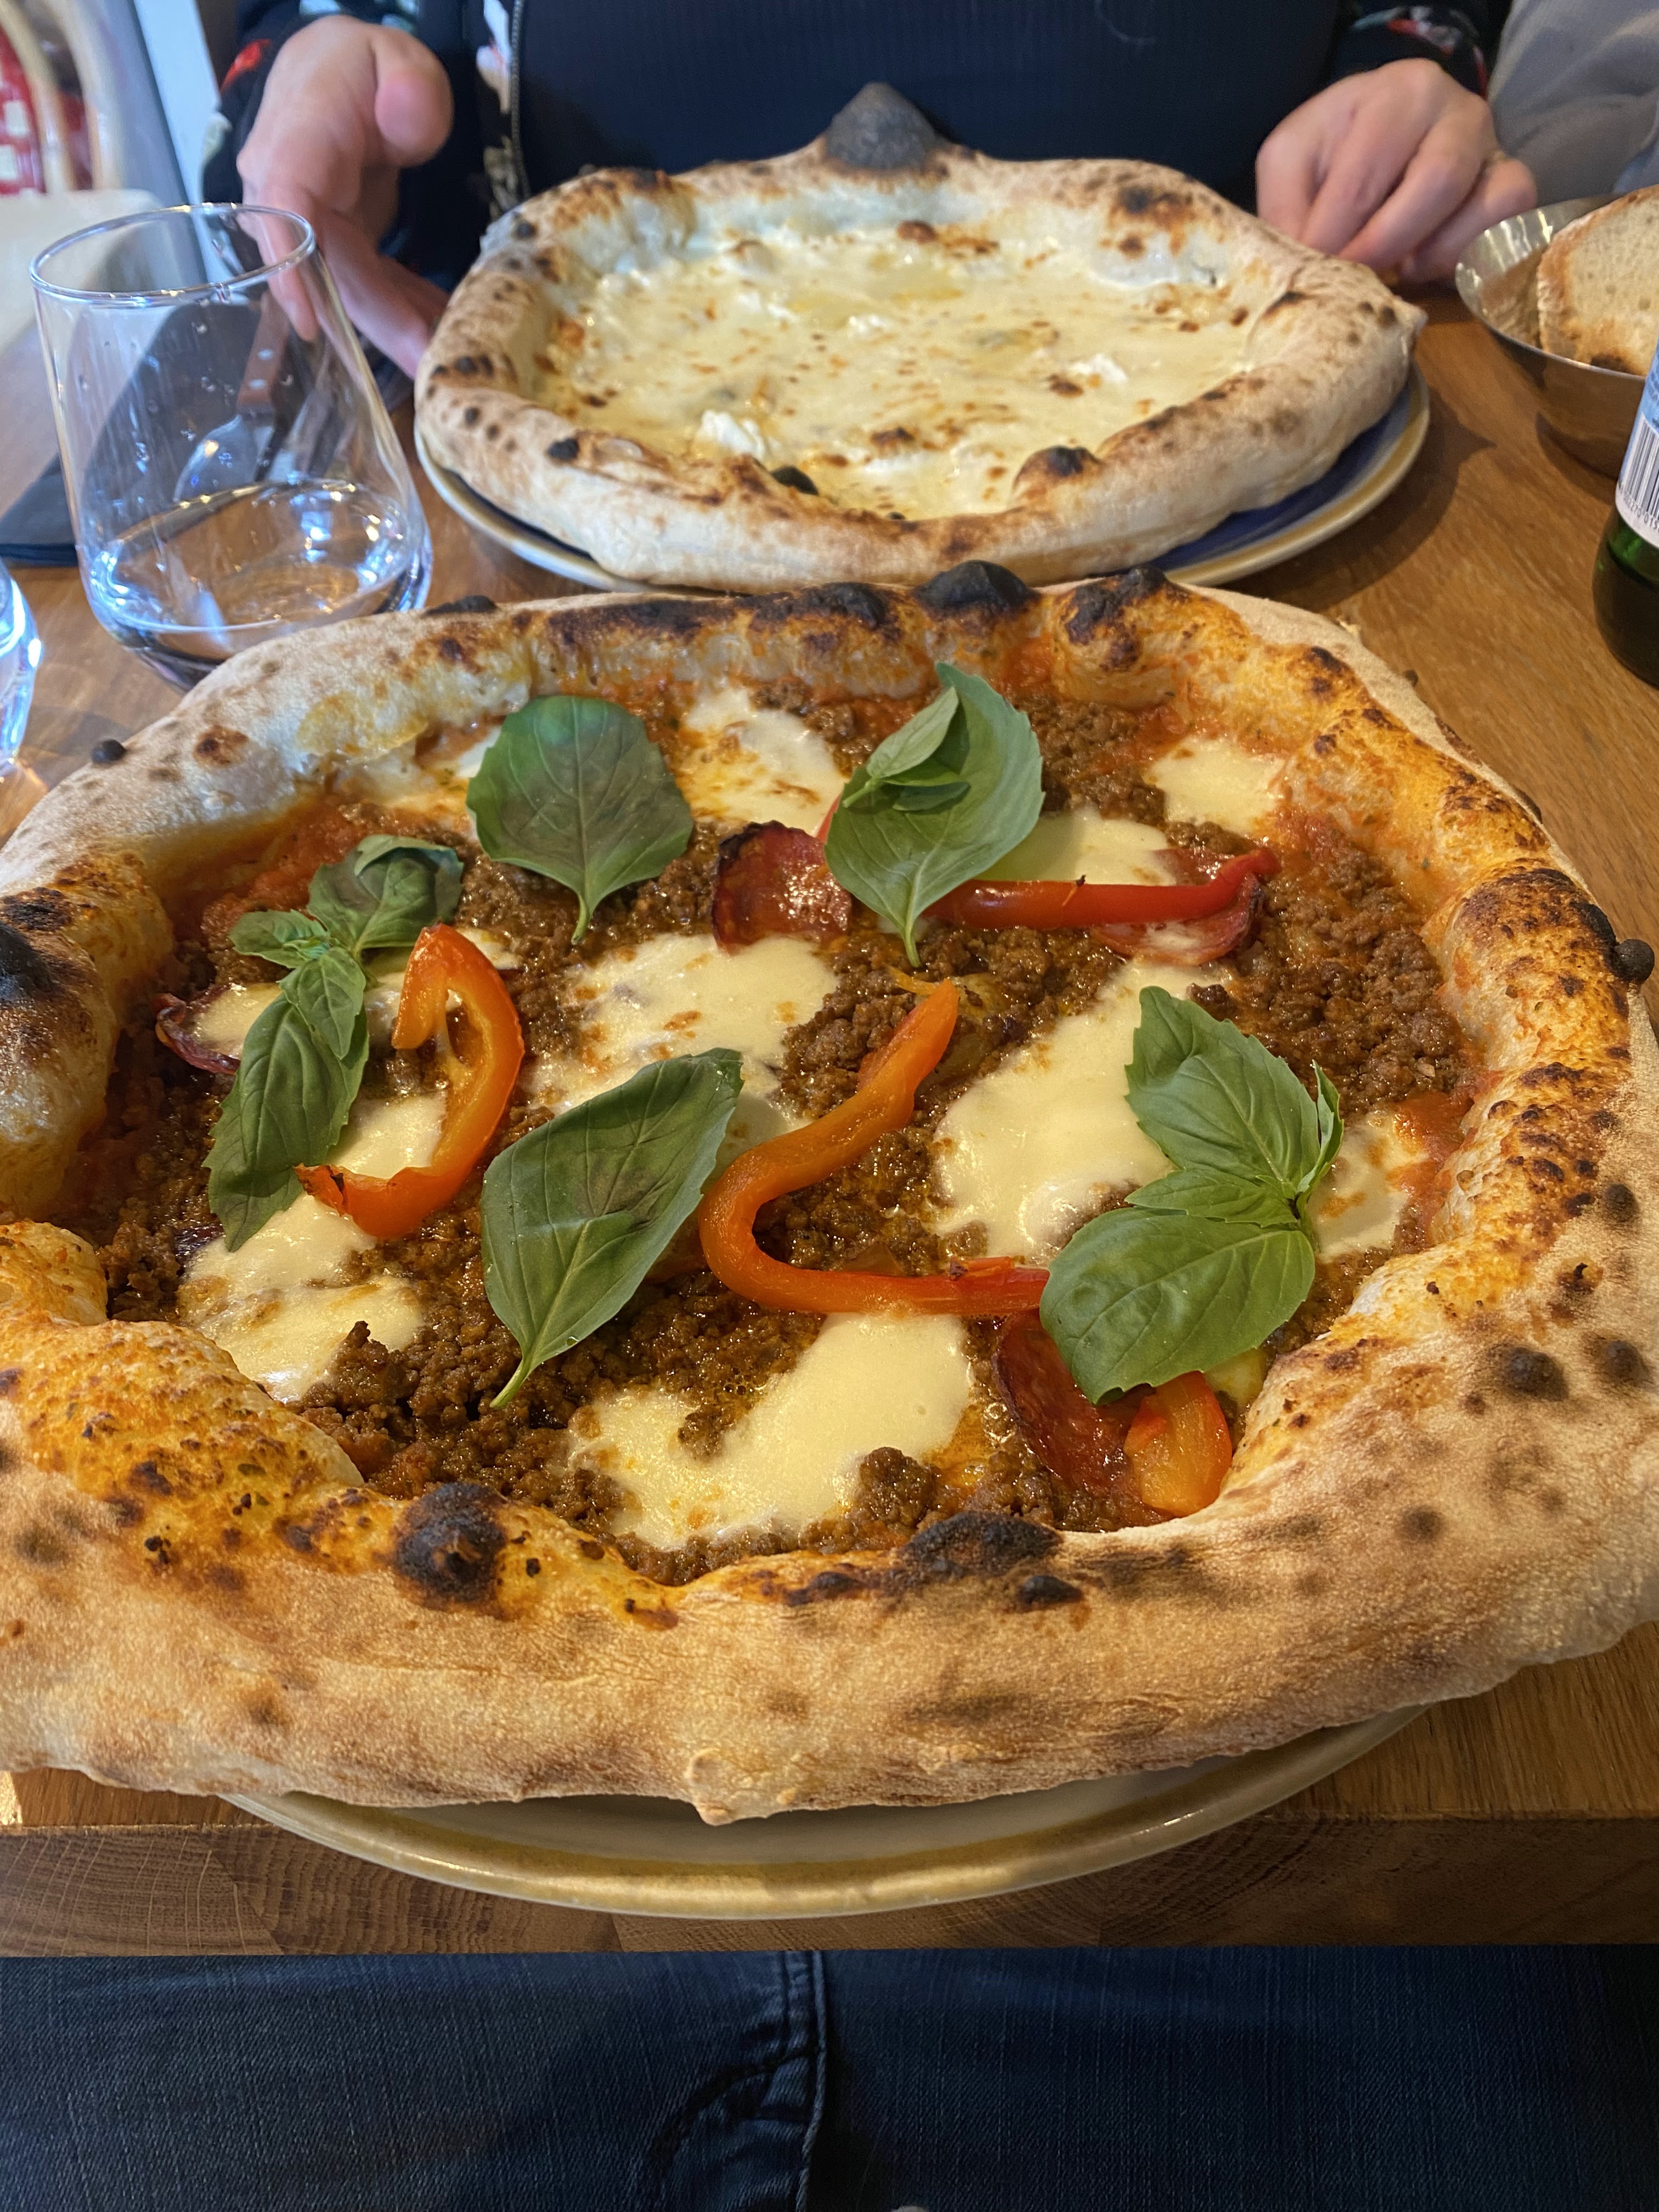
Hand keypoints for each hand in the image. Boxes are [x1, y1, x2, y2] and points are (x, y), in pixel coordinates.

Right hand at [238, 18, 453, 375]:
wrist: (337, 76)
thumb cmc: (360, 67)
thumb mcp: (393, 55)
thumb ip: (407, 82)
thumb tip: (407, 119)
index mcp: (296, 143)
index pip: (283, 209)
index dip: (293, 268)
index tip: (310, 321)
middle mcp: (290, 195)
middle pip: (329, 271)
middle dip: (378, 325)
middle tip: (427, 365)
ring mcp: (313, 228)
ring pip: (352, 290)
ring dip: (400, 329)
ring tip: (449, 358)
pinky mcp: (339, 246)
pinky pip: (372, 287)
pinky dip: (408, 311)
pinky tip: (445, 332)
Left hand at [1256, 58, 1534, 283]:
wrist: (1384, 139)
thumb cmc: (1335, 152)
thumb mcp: (1292, 164)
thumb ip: (1286, 208)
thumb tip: (1304, 266)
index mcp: (1398, 93)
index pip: (1368, 171)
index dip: (1336, 233)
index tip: (1313, 268)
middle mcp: (1458, 109)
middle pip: (1435, 184)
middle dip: (1384, 246)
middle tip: (1351, 279)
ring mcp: (1492, 147)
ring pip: (1478, 208)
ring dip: (1427, 256)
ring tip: (1391, 268)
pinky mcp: (1512, 187)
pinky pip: (1502, 228)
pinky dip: (1460, 257)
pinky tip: (1425, 264)